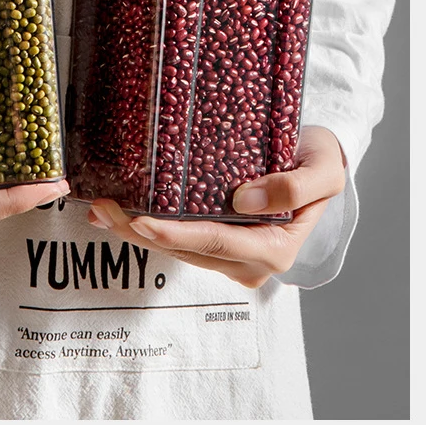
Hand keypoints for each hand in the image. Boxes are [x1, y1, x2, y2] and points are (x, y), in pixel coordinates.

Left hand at [87, 126, 345, 288]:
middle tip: (102, 208)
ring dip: (136, 232)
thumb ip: (296, 187)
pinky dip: (149, 228)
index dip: (175, 234)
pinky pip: (179, 241)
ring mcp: (232, 257)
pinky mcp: (218, 246)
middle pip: (185, 250)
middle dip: (140, 232)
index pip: (215, 242)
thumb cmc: (320, 163)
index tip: (141, 222)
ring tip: (100, 209)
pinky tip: (119, 215)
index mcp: (275, 248)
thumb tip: (245, 201)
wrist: (317, 164)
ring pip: (176, 249)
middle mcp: (250, 261)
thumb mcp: (325, 170)